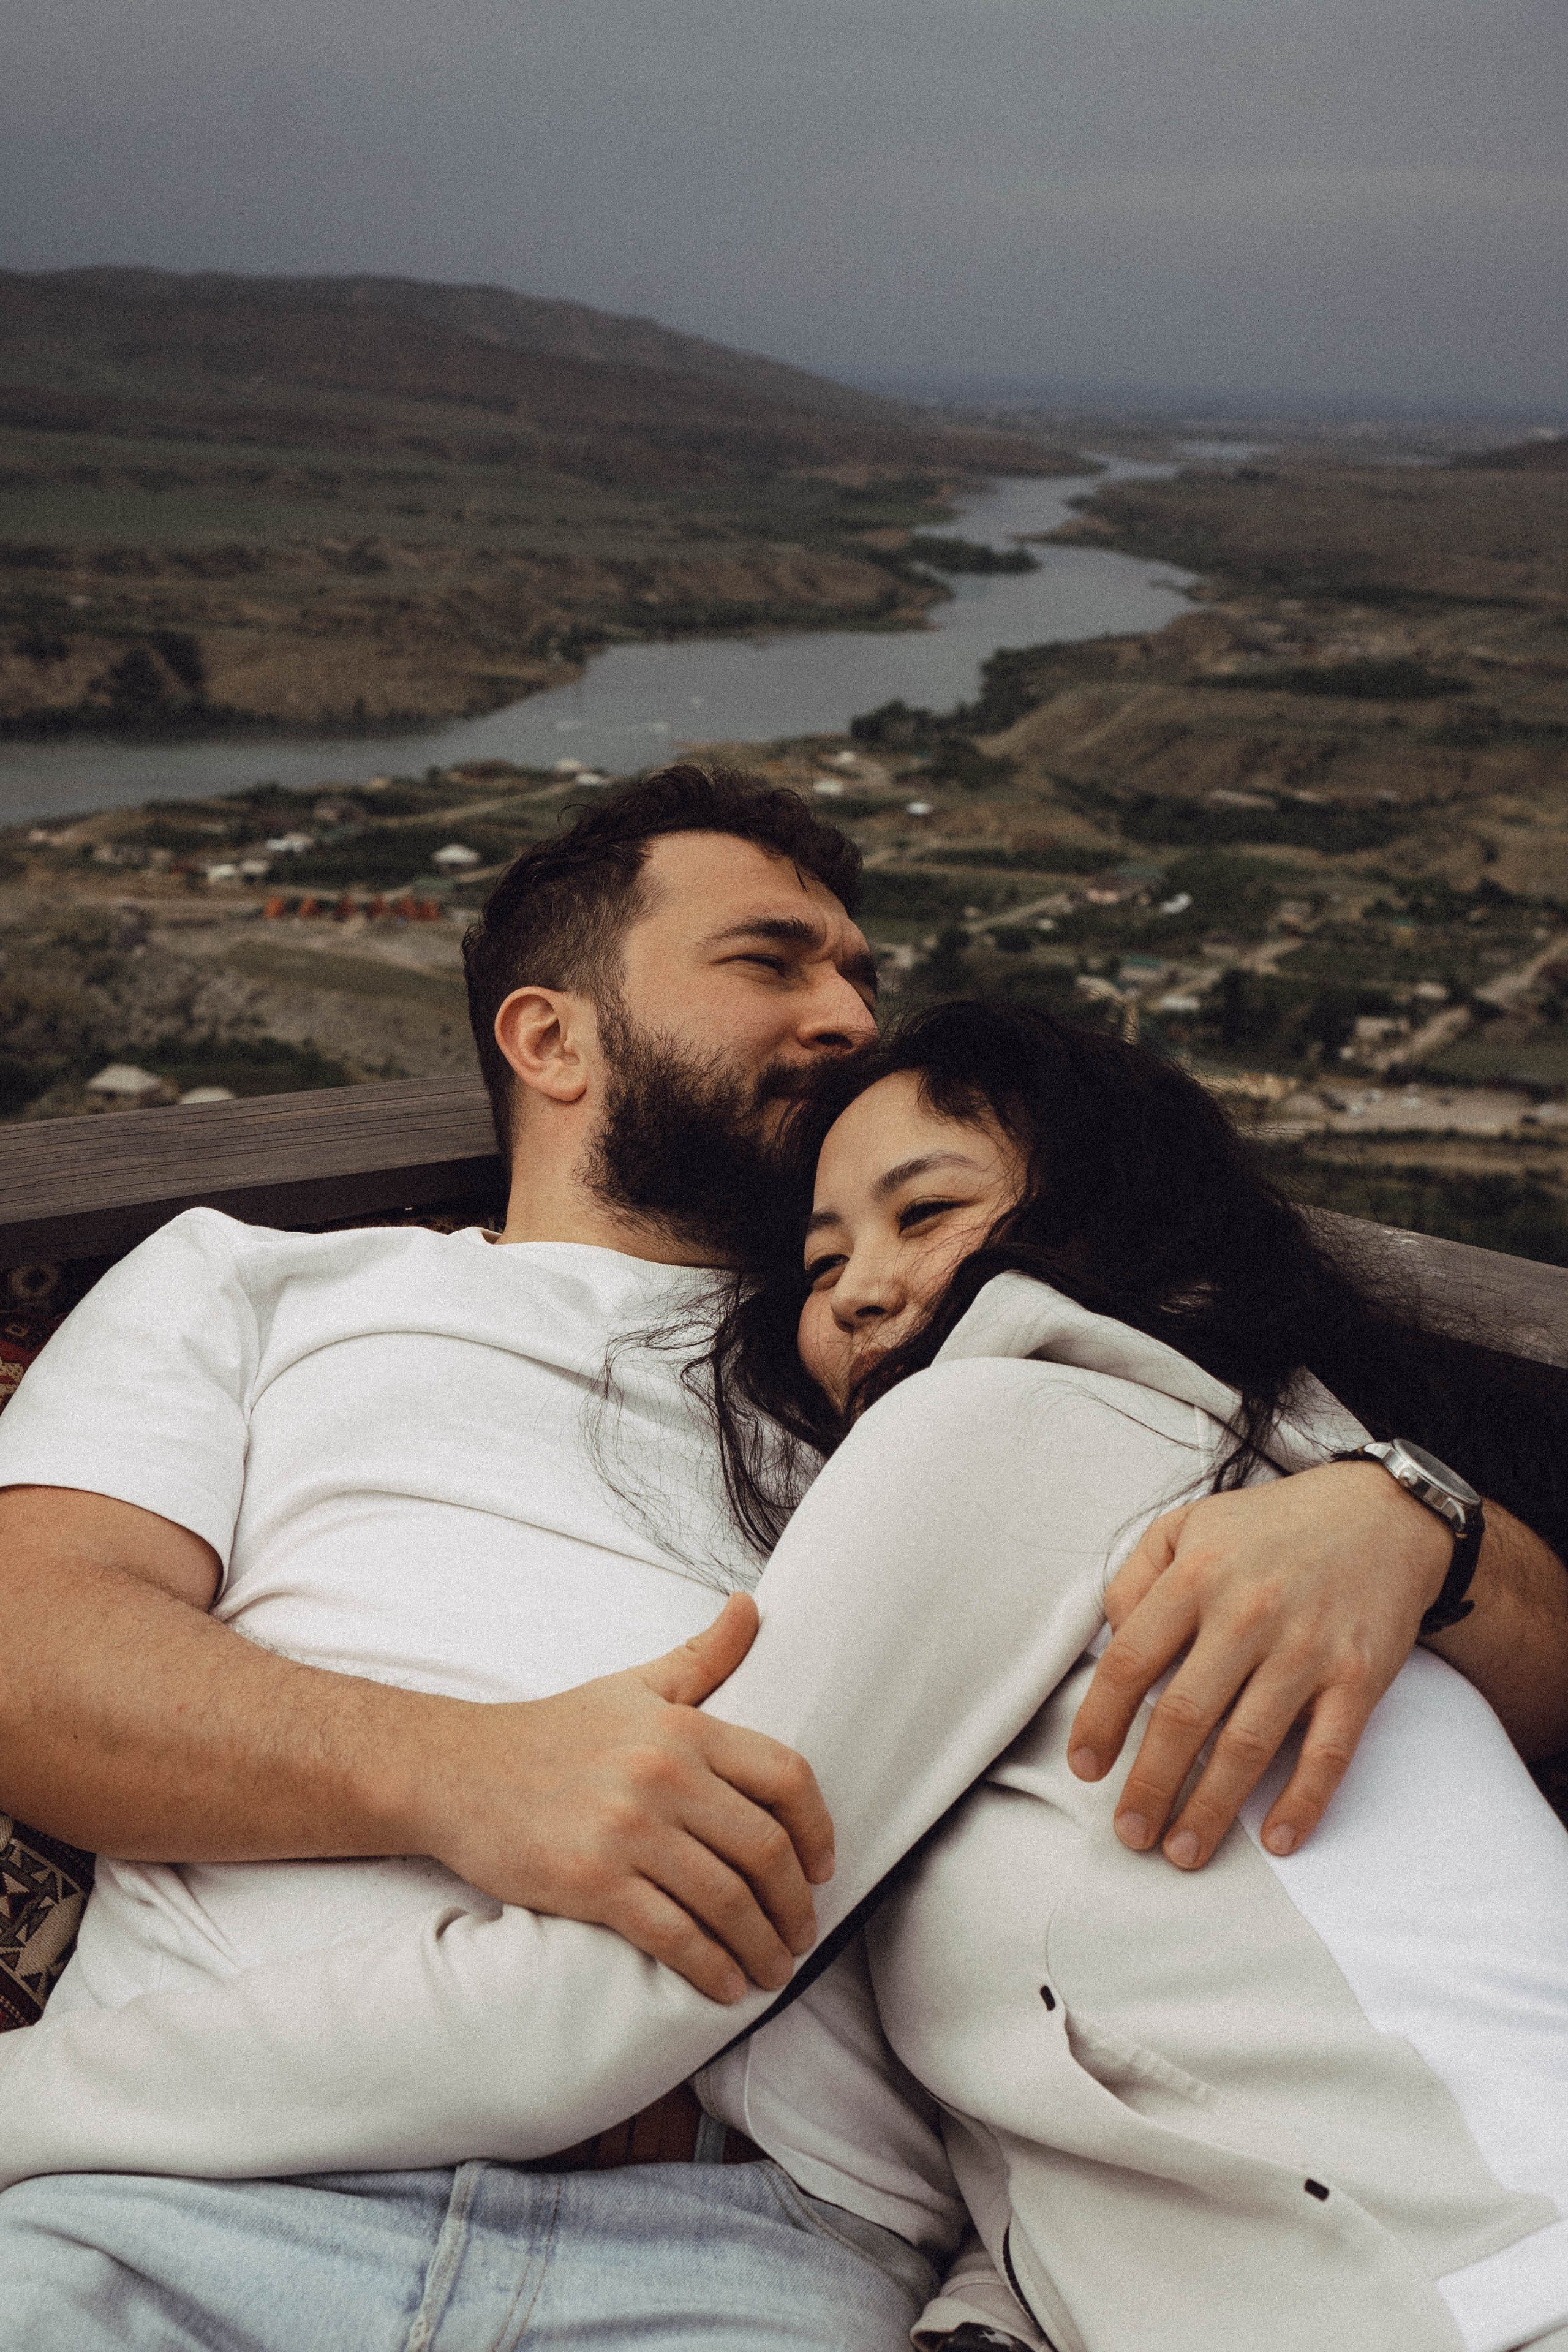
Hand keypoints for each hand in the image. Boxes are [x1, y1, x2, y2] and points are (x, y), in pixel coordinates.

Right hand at [405, 1593, 833, 2003]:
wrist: (457, 1771)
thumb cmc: (554, 1731)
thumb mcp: (633, 1685)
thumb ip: (702, 1656)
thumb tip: (752, 1606)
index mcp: (683, 1728)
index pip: (786, 1776)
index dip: (819, 1829)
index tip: (824, 1867)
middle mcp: (663, 1776)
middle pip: (764, 1849)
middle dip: (796, 1903)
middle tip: (802, 1933)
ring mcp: (628, 1831)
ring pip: (726, 1900)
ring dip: (762, 1945)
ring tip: (774, 1969)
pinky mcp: (592, 1883)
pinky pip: (672, 1935)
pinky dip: (710, 1968)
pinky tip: (726, 1986)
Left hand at [1066, 1463, 1450, 1869]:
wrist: (1381, 1515)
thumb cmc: (1271, 1529)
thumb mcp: (1187, 1525)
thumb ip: (1136, 1578)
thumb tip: (1112, 1640)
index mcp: (1196, 1576)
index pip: (1130, 1661)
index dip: (1100, 1721)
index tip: (1085, 1767)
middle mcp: (1247, 1613)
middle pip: (1183, 1716)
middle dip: (1149, 1784)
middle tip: (1130, 1832)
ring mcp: (1306, 1649)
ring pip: (1247, 1746)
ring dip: (1210, 1809)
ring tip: (1182, 1851)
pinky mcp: (1358, 1677)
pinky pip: (1327, 1753)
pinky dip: (1302, 1802)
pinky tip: (1274, 1838)